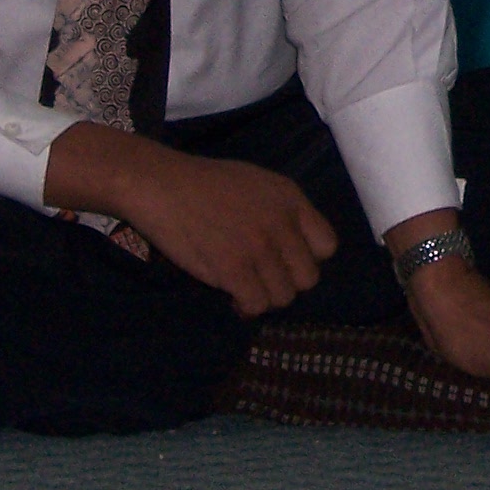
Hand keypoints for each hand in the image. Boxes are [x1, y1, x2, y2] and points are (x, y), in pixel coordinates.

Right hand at [46, 124, 338, 316]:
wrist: (162, 185)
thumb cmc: (204, 183)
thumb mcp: (257, 182)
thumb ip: (282, 211)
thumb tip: (294, 247)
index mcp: (290, 198)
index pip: (327, 246)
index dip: (307, 259)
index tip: (284, 261)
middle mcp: (282, 223)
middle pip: (307, 279)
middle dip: (285, 284)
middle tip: (260, 279)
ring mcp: (259, 247)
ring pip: (283, 297)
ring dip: (263, 297)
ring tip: (242, 287)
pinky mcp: (234, 268)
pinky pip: (256, 304)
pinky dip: (244, 307)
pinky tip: (230, 296)